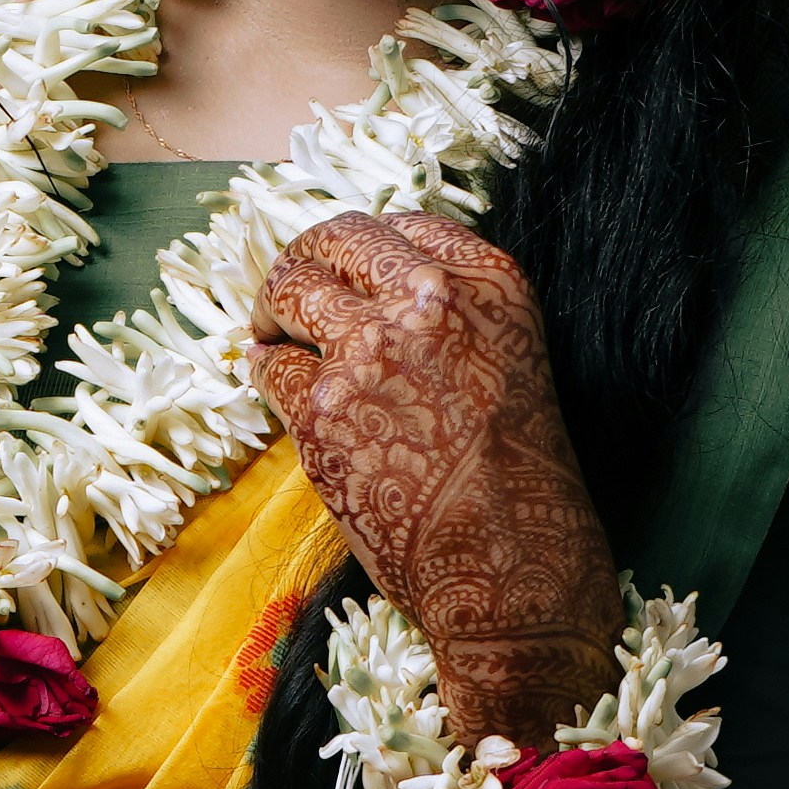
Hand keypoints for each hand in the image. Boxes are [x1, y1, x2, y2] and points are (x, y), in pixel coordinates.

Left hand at [250, 214, 617, 712]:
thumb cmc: (522, 477)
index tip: (347, 264)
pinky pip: (271, 367)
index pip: (404, 224)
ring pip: (290, 291)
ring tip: (269, 326)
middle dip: (305, 257)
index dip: (364, 245)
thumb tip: (377, 288)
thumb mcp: (513, 359)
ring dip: (273, 307)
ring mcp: (369, 350)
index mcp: (488, 284)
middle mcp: (428, 300)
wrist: (509, 564)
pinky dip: (266, 371)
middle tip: (289, 284)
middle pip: (338, 240)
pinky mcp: (321, 408)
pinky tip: (270, 377)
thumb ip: (456, 313)